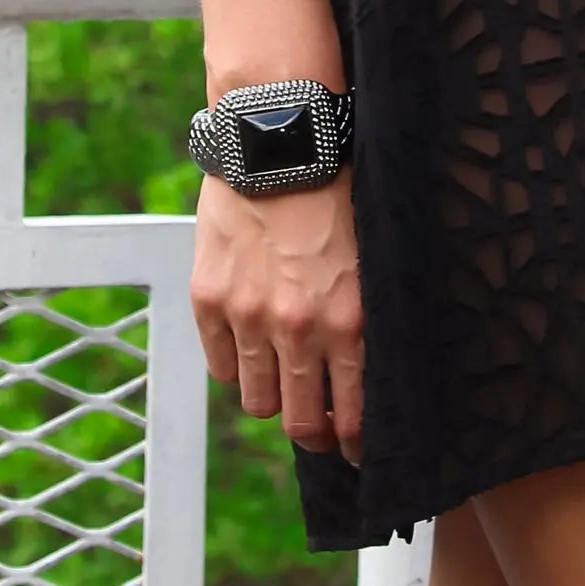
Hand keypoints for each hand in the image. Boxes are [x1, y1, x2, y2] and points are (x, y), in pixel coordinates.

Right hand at [190, 167, 364, 462]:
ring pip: (258, 402)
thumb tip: (374, 374)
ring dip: (274, 399)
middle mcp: (300, 328)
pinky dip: (237, 365)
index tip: (357, 449)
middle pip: (302, 423)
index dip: (355, 443)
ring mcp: (249, 317)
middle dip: (316, 433)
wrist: (279, 137)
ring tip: (286, 379)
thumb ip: (369, 317)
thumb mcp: (375, 256)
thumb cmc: (340, 188)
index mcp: (351, 319)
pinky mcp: (210, 299)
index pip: (353, 417)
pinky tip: (253, 346)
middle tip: (321, 427)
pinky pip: (222, 367)